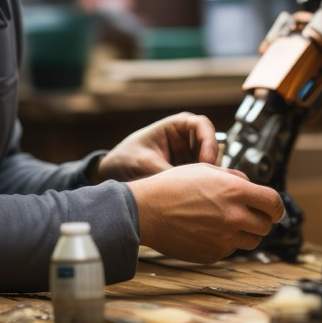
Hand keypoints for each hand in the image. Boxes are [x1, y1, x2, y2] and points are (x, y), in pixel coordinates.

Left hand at [93, 112, 218, 181]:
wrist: (111, 174)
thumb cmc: (125, 159)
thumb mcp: (144, 164)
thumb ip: (167, 173)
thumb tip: (190, 186)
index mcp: (176, 126)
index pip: (202, 125)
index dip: (209, 141)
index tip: (206, 161)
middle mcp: (185, 140)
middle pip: (210, 147)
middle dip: (209, 163)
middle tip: (205, 181)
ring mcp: (187, 157)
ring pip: (207, 165)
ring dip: (204, 177)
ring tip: (195, 190)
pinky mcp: (185, 174)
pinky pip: (198, 179)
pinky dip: (198, 187)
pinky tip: (191, 196)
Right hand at [127, 164, 285, 262]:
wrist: (147, 210)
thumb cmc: (173, 186)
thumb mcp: (207, 170)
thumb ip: (235, 179)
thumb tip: (253, 188)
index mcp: (235, 192)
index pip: (274, 203)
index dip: (276, 207)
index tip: (275, 209)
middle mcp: (233, 217)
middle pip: (266, 225)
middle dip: (261, 219)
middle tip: (249, 214)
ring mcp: (224, 238)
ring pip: (251, 241)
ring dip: (246, 232)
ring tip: (227, 222)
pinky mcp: (212, 255)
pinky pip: (230, 249)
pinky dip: (225, 242)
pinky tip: (209, 230)